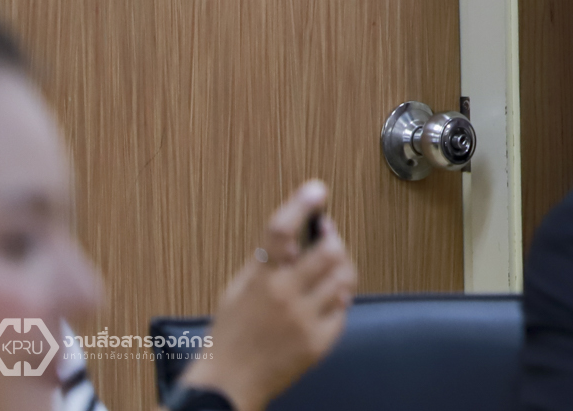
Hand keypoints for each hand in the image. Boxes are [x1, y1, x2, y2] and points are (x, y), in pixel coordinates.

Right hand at [178, 179, 356, 410]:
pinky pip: (343, 308)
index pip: (280, 232)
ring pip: (344, 277)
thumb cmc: (232, 333)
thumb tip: (300, 231)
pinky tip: (324, 301)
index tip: (316, 189)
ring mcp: (304, 320)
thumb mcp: (238, 290)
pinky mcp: (319, 341)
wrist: (228, 384)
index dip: (299, 206)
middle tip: (328, 237)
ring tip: (327, 272)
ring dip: (339, 270)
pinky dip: (337, 301)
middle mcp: (283, 296)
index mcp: (259, 280)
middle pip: (329, 251)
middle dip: (333, 240)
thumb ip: (267, 261)